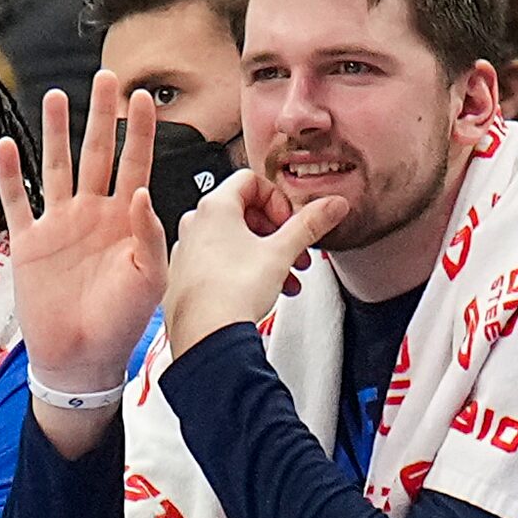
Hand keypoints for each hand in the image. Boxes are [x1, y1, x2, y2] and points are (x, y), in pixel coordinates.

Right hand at [0, 73, 169, 457]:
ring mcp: (60, 226)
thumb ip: (148, 233)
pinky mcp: (30, 243)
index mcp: (127, 220)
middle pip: (97, 154)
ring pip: (58, 167)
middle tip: (106, 77)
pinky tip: (8, 145)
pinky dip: (10, 175)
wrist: (83, 358)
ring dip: (56, 132)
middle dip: (101, 116)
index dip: (139, 131)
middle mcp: (93, 215)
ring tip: (56, 96)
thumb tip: (142, 191)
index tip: (144, 97)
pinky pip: (18, 201)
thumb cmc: (122, 322)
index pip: (135, 164)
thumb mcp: (150, 277)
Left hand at [161, 169, 348, 353]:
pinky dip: (242, 272)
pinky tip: (260, 292)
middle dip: (276, 234)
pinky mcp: (185, 279)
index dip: (278, 200)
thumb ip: (310, 224)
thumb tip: (332, 206)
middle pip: (244, 214)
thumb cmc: (233, 292)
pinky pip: (217, 265)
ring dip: (264, 256)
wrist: (207, 336)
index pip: (250, 181)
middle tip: (294, 252)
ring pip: (232, 242)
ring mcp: (186, 252)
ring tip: (284, 277)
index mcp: (214, 207)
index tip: (290, 223)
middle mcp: (194, 224)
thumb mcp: (282, 252)